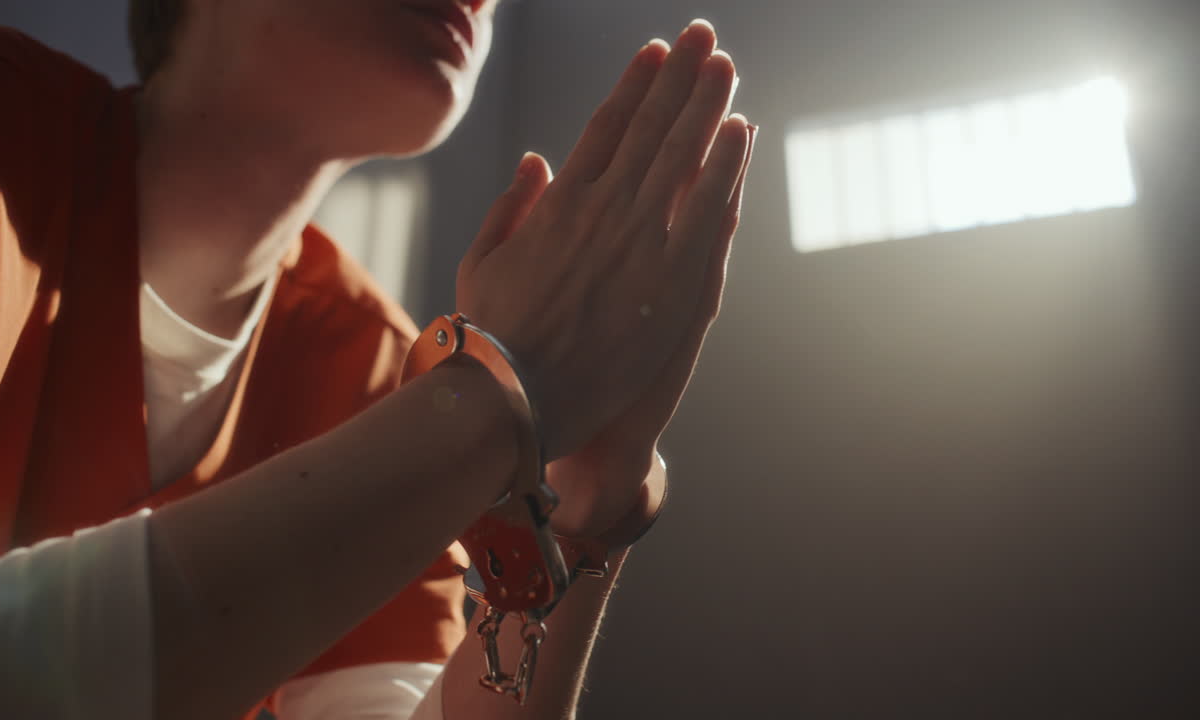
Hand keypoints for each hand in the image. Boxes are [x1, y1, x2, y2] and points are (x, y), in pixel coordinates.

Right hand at [457, 20, 750, 463]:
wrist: (513, 394)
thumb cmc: (491, 334)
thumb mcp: (482, 261)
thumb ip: (511, 206)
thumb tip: (536, 159)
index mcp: (559, 203)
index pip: (606, 127)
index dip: (635, 85)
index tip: (657, 53)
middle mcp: (602, 209)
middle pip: (651, 129)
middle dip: (681, 78)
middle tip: (706, 37)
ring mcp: (638, 243)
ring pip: (682, 159)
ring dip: (707, 107)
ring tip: (727, 67)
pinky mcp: (669, 282)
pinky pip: (704, 213)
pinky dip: (723, 170)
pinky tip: (741, 134)